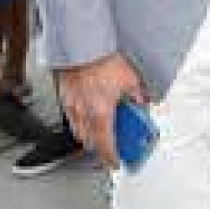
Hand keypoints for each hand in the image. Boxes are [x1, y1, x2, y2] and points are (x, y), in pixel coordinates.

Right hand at [57, 52, 145, 168]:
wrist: (83, 45)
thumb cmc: (104, 61)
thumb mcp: (130, 79)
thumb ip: (138, 96)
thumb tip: (145, 103)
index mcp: (101, 114)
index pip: (106, 146)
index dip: (111, 158)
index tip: (116, 163)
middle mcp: (84, 114)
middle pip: (90, 143)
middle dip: (100, 148)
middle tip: (110, 147)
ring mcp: (72, 106)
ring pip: (79, 132)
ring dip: (90, 136)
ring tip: (100, 131)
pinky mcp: (64, 97)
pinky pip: (71, 117)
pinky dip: (80, 121)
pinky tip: (86, 113)